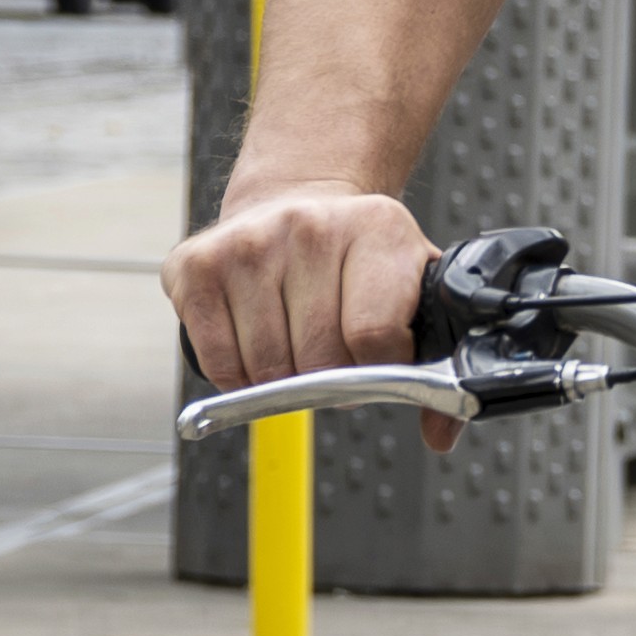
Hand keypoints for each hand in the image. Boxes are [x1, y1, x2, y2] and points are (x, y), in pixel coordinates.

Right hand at [174, 179, 442, 389]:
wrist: (296, 199)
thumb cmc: (360, 261)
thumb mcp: (414, 290)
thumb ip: (437, 362)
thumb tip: (440, 435)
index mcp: (379, 228)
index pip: (376, 336)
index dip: (380, 370)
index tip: (379, 362)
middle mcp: (310, 227)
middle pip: (319, 359)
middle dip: (331, 381)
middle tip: (335, 363)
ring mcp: (247, 243)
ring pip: (268, 368)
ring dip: (285, 381)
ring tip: (299, 349)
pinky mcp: (195, 266)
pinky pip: (220, 364)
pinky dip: (240, 379)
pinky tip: (259, 350)